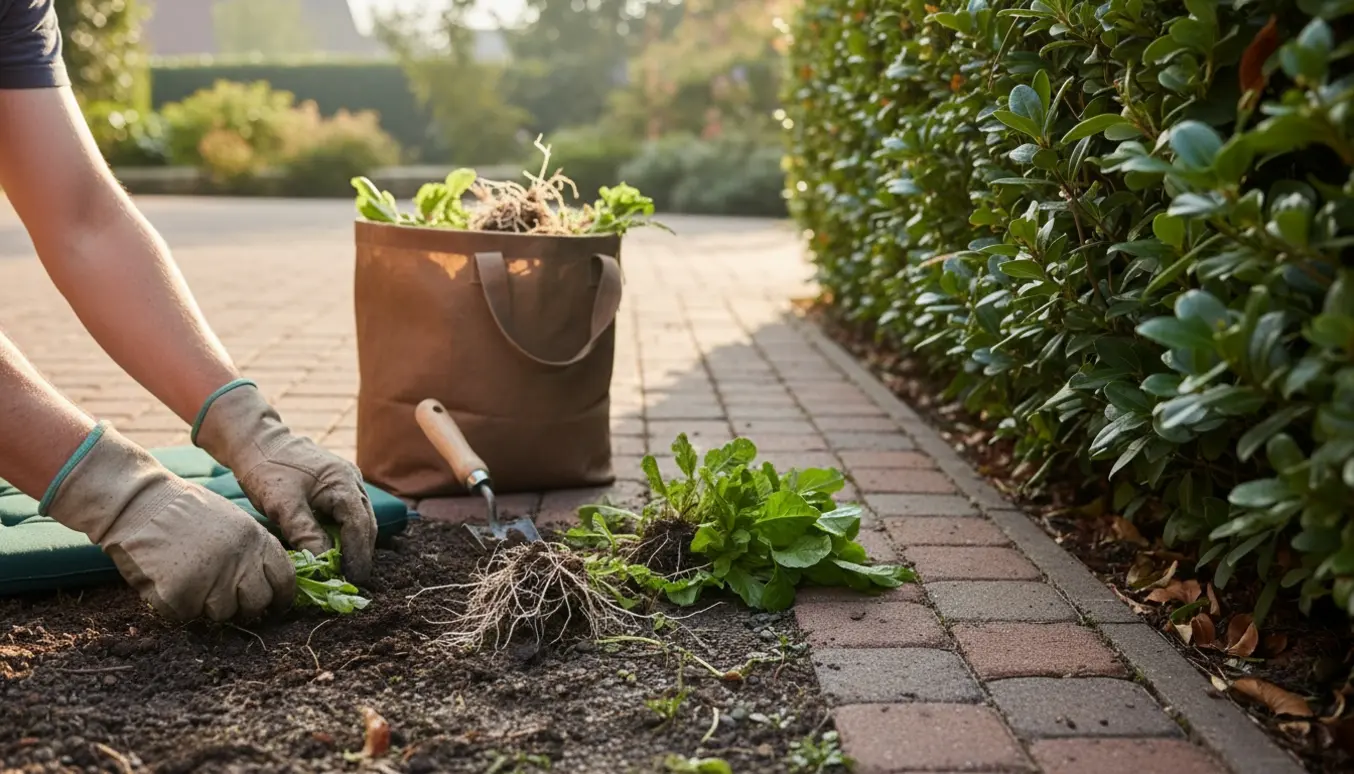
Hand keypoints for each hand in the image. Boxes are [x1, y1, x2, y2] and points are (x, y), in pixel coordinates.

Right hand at [43, 424, 294, 620]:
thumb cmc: (185, 511)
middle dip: (245, 607)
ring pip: (222, 614)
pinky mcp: (180, 595)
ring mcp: (211, 580)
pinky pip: (186, 616)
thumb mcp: (234, 521)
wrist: (139, 503)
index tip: (276, 606)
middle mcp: (240, 561)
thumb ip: (253, 550)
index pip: (285, 578)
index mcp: (256, 539)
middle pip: (257, 603)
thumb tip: (270, 582)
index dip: (282, 597)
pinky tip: (167, 580)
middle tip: (228, 600)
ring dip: (207, 604)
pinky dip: (177, 605)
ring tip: (190, 577)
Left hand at [194, 382, 377, 582]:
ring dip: (355, 543)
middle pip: (366, 524)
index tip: (353, 580)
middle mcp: (352, 481)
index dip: (357, 555)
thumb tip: (324, 564)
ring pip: (360, 519)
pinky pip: (350, 512)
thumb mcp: (283, 505)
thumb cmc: (267, 469)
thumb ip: (305, 533)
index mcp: (343, 483)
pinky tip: (335, 545)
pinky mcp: (338, 484)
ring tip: (345, 567)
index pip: (359, 527)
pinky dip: (346, 531)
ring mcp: (348, 480)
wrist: (257, 441)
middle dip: (360, 553)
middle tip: (351, 580)